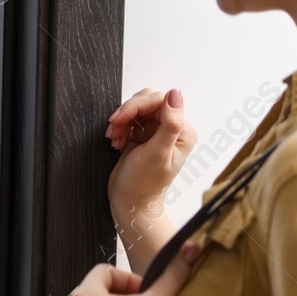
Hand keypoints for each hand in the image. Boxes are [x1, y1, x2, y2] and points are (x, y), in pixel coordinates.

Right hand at [106, 87, 196, 249]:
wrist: (130, 202)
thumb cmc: (144, 184)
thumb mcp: (158, 153)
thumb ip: (170, 123)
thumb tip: (175, 94)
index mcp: (182, 132)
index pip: (160, 100)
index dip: (138, 106)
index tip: (120, 119)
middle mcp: (172, 129)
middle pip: (147, 101)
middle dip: (127, 113)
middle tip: (114, 129)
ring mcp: (156, 131)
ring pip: (137, 108)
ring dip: (121, 121)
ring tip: (114, 138)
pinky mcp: (143, 135)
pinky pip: (130, 118)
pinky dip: (120, 127)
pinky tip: (116, 141)